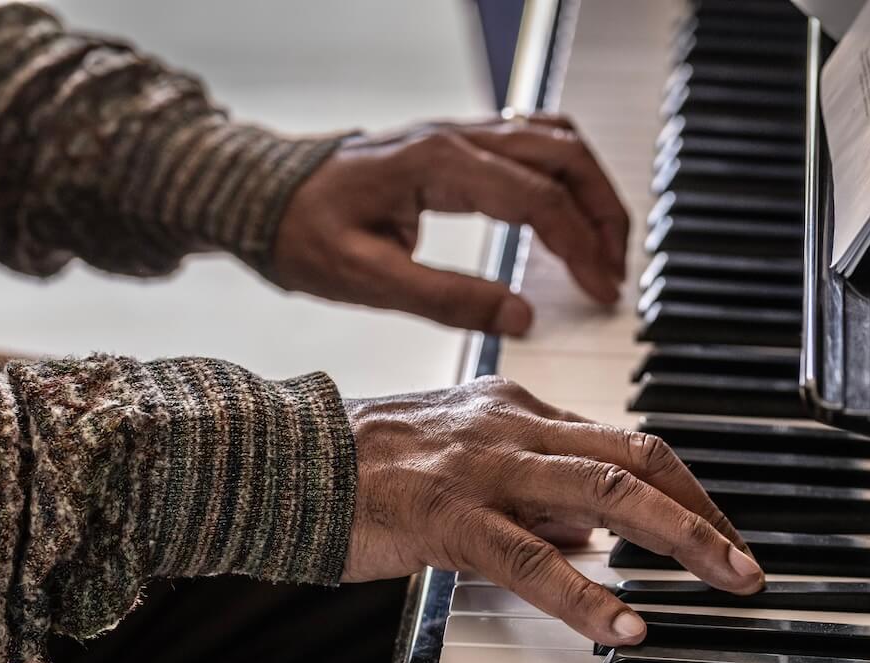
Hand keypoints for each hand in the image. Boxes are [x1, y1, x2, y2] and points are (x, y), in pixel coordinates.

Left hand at [270, 115, 628, 334]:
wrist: (255, 193)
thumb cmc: (299, 231)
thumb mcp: (366, 280)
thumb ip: (447, 300)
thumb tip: (521, 319)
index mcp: (439, 164)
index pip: (539, 198)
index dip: (580, 246)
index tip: (601, 290)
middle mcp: (457, 137)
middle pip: (565, 156)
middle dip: (603, 215)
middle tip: (615, 273)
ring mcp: (458, 135)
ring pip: (556, 142)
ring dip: (591, 191)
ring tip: (603, 249)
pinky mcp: (455, 146)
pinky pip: (532, 143)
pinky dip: (566, 177)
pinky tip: (570, 215)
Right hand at [343, 376, 763, 644]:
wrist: (275, 458)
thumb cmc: (364, 468)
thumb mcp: (464, 463)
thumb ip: (532, 492)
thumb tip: (597, 534)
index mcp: (519, 410)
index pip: (626, 443)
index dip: (686, 488)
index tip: (721, 531)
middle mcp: (512, 425)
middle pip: (638, 459)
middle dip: (705, 512)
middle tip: (748, 563)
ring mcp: (483, 466)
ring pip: (607, 494)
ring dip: (681, 539)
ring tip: (726, 581)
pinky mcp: (446, 513)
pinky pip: (530, 557)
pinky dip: (586, 594)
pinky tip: (624, 626)